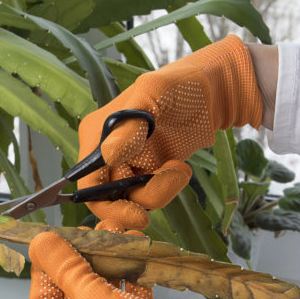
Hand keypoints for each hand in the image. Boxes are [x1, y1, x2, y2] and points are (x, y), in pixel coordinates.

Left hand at [28, 222, 229, 298]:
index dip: (46, 268)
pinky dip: (128, 276)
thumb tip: (40, 242)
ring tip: (112, 229)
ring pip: (101, 294)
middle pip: (71, 295)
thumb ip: (65, 268)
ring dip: (106, 262)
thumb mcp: (92, 298)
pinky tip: (133, 247)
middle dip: (81, 259)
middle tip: (87, 229)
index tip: (53, 240)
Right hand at [78, 34, 262, 228]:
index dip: (104, 203)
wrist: (212, 92)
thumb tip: (108, 155)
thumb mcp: (153, 94)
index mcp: (97, 135)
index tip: (135, 213)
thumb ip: (130, 125)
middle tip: (151, 214)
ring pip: (133, 198)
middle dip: (133, 204)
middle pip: (108, 197)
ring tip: (180, 170)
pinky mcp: (150, 171)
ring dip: (158, 192)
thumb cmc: (179, 84)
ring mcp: (130, 164)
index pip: (88, 180)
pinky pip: (150, 194)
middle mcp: (107, 153)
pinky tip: (181, 169)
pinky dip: (167, 189)